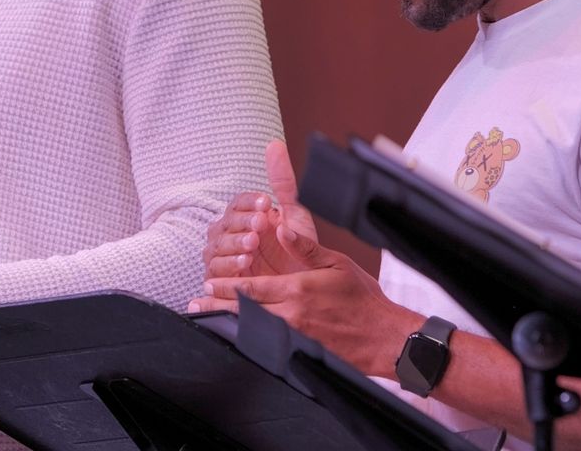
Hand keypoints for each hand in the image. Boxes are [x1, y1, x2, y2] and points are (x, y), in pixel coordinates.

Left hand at [189, 145, 421, 377]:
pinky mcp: (301, 351)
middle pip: (245, 311)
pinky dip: (250, 339)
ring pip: (253, 329)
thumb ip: (306, 247)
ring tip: (210, 321)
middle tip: (197, 304)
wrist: (383, 336)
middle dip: (219, 306)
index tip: (209, 283)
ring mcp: (295, 336)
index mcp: (298, 289)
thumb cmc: (363, 297)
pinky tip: (239, 338)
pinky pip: (269, 345)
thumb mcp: (337, 263)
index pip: (252, 287)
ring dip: (230, 324)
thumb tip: (282, 228)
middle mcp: (292, 315)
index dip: (228, 285)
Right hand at [202, 139, 317, 278]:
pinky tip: (244, 264)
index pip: (237, 203)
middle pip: (224, 224)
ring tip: (252, 246)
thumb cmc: (295, 249)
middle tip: (260, 225)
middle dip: (242, 224)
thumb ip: (283, 181)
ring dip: (234, 245)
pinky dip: (227, 266)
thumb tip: (274, 145)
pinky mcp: (220, 280)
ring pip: (216, 247)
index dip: (249, 202)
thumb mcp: (294, 213)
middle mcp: (229, 234)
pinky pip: (214, 272)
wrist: (302, 284)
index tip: (266, 203)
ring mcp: (223, 257)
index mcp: (245, 216)